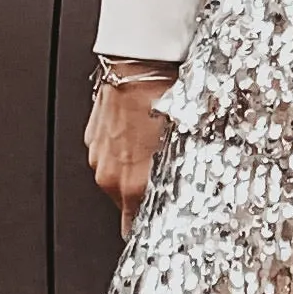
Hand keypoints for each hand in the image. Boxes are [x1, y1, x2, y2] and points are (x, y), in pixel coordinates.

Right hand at [85, 65, 175, 234]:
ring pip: (116, 180)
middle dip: (144, 197)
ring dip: (131, 172)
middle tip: (164, 181)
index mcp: (135, 185)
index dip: (152, 228)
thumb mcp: (188, 140)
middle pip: (126, 205)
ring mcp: (98, 158)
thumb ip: (188, 169)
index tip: (163, 226)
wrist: (137, 66)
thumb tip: (200, 178)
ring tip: (150, 152)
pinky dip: (121, 152)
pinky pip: (108, 157)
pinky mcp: (91, 140)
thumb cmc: (163, 97)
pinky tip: (137, 135)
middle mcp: (112, 177)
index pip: (136, 227)